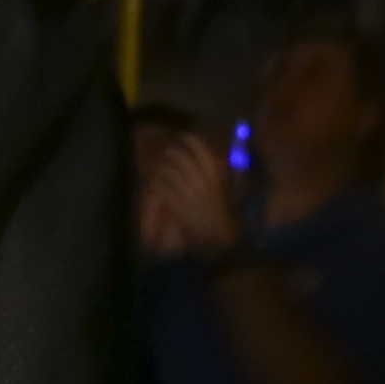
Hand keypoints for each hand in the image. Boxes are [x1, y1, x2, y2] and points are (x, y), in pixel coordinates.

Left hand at [134, 132, 236, 263]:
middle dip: (170, 153)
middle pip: (180, 157)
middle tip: (165, 154)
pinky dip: (156, 183)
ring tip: (157, 169)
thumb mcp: (230, 195)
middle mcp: (202, 183)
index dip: (189, 140)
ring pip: (169, 171)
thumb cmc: (225, 221)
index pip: (201, 151)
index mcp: (216, 178)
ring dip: (160, 167)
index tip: (182, 138)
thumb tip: (220, 160)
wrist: (220, 245)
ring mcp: (189, 194)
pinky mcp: (177, 207)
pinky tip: (154, 184)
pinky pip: (162, 188)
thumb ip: (225, 177)